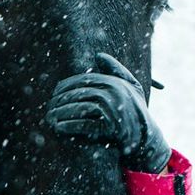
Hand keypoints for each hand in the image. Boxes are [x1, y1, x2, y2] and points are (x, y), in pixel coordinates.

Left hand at [45, 53, 171, 173]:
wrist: (145, 139)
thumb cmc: (135, 112)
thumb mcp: (131, 88)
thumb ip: (116, 70)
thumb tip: (99, 55)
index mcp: (114, 82)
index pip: (83, 80)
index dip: (66, 86)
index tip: (54, 94)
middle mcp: (114, 93)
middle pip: (78, 93)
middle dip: (60, 101)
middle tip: (49, 108)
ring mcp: (112, 110)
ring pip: (78, 108)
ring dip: (61, 114)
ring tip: (50, 118)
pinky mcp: (110, 128)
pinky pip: (83, 125)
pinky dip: (69, 126)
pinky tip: (59, 128)